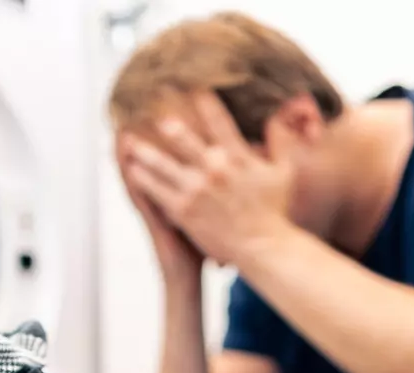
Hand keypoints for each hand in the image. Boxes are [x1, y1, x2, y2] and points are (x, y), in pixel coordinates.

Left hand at [122, 92, 295, 266]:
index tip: (191, 86)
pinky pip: (157, 191)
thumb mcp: (284, 171)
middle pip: (183, 137)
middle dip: (166, 119)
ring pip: (162, 164)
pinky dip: (143, 179)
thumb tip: (279, 114)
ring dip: (145, 150)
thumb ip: (280, 140)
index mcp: (237, 156)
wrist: (263, 246)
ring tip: (129, 140)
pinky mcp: (184, 210)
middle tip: (149, 103)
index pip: (217, 119)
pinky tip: (131, 170)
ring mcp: (196, 190)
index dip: (203, 100)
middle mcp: (214, 168)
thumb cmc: (274, 210)